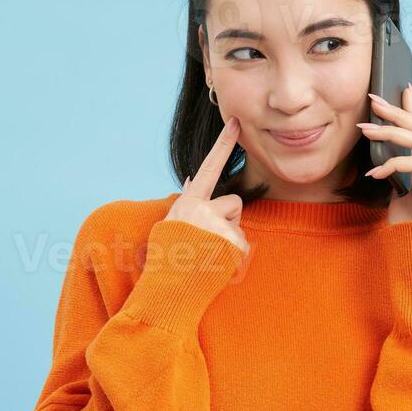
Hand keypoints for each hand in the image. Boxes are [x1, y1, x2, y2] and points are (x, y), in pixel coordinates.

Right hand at [166, 116, 249, 253]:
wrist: (169, 288)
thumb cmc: (168, 256)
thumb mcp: (170, 223)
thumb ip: (185, 202)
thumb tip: (190, 179)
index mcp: (189, 202)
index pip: (209, 167)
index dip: (223, 144)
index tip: (234, 122)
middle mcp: (203, 209)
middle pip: (234, 203)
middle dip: (229, 219)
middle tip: (209, 240)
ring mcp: (218, 225)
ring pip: (238, 224)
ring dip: (230, 238)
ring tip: (209, 253)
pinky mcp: (231, 243)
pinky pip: (242, 245)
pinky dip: (233, 256)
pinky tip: (215, 263)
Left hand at [358, 84, 411, 224]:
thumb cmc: (407, 229)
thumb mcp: (398, 192)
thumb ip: (397, 171)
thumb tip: (383, 150)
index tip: (400, 89)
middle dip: (398, 113)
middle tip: (373, 102)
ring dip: (390, 133)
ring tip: (366, 130)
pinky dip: (392, 164)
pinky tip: (375, 172)